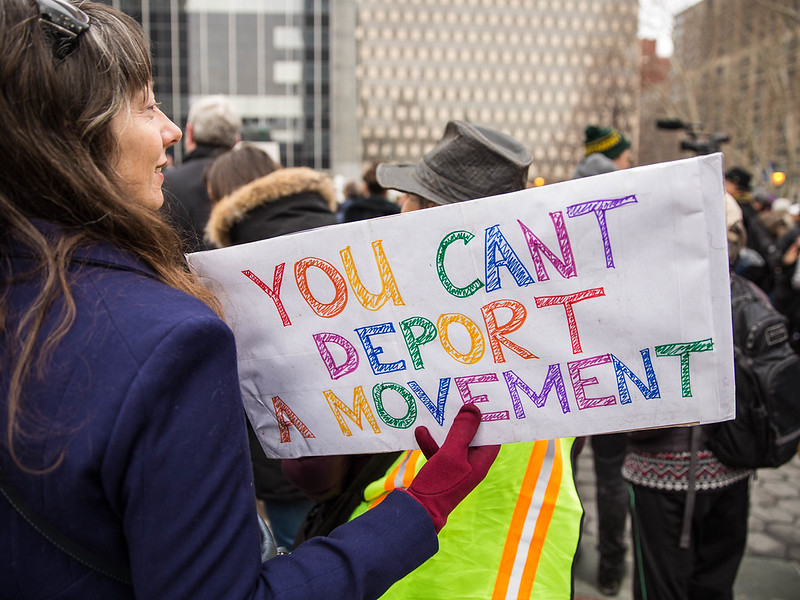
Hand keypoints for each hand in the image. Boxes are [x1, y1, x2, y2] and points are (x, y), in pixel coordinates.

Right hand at [405, 404, 499, 531]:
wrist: (417, 511)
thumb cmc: (439, 484)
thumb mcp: (451, 454)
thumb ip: (463, 431)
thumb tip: (474, 408)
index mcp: (482, 461)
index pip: (492, 435)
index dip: (490, 417)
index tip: (485, 398)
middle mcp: (472, 464)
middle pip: (473, 435)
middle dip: (465, 418)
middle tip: (461, 397)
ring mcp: (456, 467)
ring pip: (454, 440)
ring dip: (444, 428)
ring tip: (438, 411)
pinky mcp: (440, 469)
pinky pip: (438, 450)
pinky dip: (431, 441)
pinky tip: (420, 431)